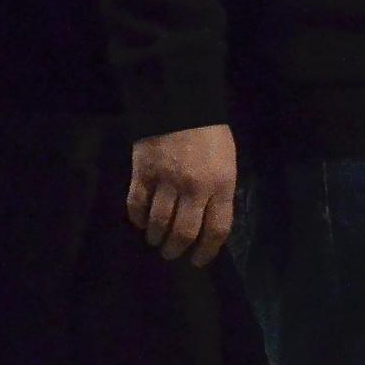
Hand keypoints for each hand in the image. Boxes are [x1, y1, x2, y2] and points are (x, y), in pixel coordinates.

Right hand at [126, 123, 237, 267]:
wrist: (181, 104)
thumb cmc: (210, 134)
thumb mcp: (228, 162)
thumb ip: (220, 191)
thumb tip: (209, 222)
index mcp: (222, 185)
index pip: (217, 229)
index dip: (207, 251)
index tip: (198, 261)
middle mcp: (195, 188)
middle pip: (185, 233)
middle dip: (177, 249)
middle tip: (172, 253)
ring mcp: (166, 181)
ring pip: (159, 223)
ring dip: (156, 237)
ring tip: (156, 241)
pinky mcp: (142, 174)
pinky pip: (136, 206)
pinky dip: (137, 219)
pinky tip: (140, 223)